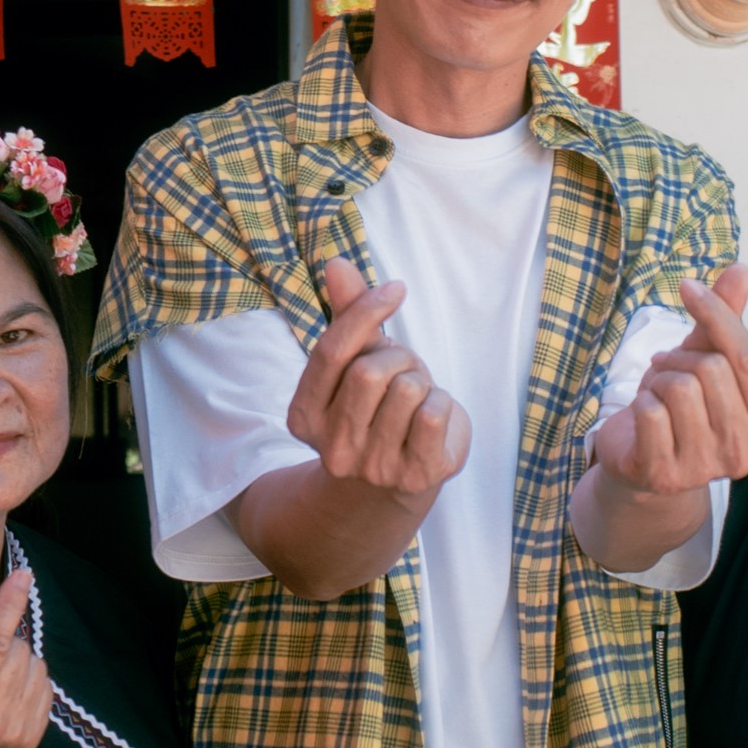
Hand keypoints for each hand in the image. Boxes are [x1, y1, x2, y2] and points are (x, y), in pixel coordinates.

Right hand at [0, 569, 51, 747]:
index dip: (10, 604)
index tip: (23, 575)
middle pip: (17, 649)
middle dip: (1, 641)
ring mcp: (13, 732)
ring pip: (35, 664)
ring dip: (15, 661)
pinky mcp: (29, 738)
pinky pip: (45, 685)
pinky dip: (26, 680)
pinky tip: (2, 692)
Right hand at [287, 257, 468, 501]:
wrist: (395, 484)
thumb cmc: (375, 410)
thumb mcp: (357, 361)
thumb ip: (347, 315)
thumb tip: (337, 263)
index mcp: (304, 417)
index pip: (331, 352)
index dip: (365, 311)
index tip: (395, 289)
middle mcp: (333, 449)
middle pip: (370, 371)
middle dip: (398, 357)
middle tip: (404, 371)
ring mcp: (373, 468)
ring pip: (407, 390)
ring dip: (421, 382)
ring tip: (415, 400)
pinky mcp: (415, 477)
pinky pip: (434, 413)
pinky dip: (442, 403)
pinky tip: (432, 421)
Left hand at [589, 266, 747, 495]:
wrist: (642, 462)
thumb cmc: (682, 407)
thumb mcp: (707, 359)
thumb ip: (726, 318)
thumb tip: (741, 269)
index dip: (717, 314)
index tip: (689, 286)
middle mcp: (743, 451)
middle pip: (712, 370)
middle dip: (680, 359)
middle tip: (667, 370)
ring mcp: (704, 468)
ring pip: (679, 389)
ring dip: (657, 381)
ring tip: (657, 394)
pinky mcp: (664, 475)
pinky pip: (649, 412)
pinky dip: (639, 403)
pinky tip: (644, 418)